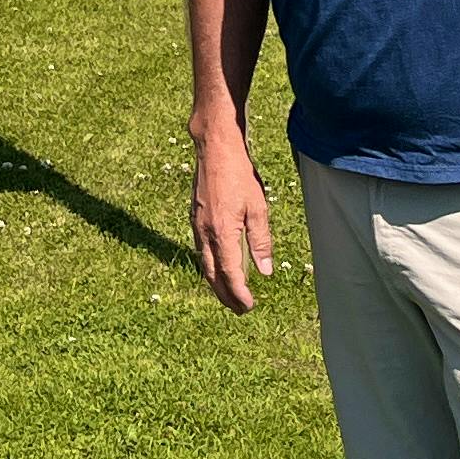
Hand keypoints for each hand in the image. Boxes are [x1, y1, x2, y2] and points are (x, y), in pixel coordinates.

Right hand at [189, 127, 275, 313]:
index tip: (249, 306)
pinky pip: (201, 250)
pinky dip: (210, 266)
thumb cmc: (239, 174)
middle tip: (240, 310)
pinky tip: (219, 267)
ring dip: (217, 283)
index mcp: (222, 233)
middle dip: (225, 296)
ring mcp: (197, 225)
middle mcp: (205, 233)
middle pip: (213, 275)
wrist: (214, 148)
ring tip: (230, 295)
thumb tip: (264, 271)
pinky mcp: (195, 218)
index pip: (230, 274)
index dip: (239, 293)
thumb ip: (261, 241)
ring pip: (204, 264)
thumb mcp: (258, 207)